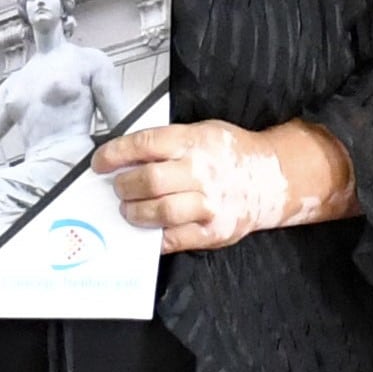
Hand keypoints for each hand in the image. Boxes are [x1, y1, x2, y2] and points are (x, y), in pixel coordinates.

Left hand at [95, 120, 349, 251]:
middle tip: (119, 189)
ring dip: (135, 213)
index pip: (144, 145)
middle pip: (148, 181)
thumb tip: (124, 158)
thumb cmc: (230, 155)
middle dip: (123, 187)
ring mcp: (209, 204)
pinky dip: (154, 237)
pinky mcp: (213, 231)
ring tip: (131, 210)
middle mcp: (201, 171)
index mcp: (194, 141)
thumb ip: (166, 143)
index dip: (114, 154)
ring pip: (158, 212)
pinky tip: (149, 230)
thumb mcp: (200, 132)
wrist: (272, 179)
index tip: (100, 163)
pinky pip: (173, 239)